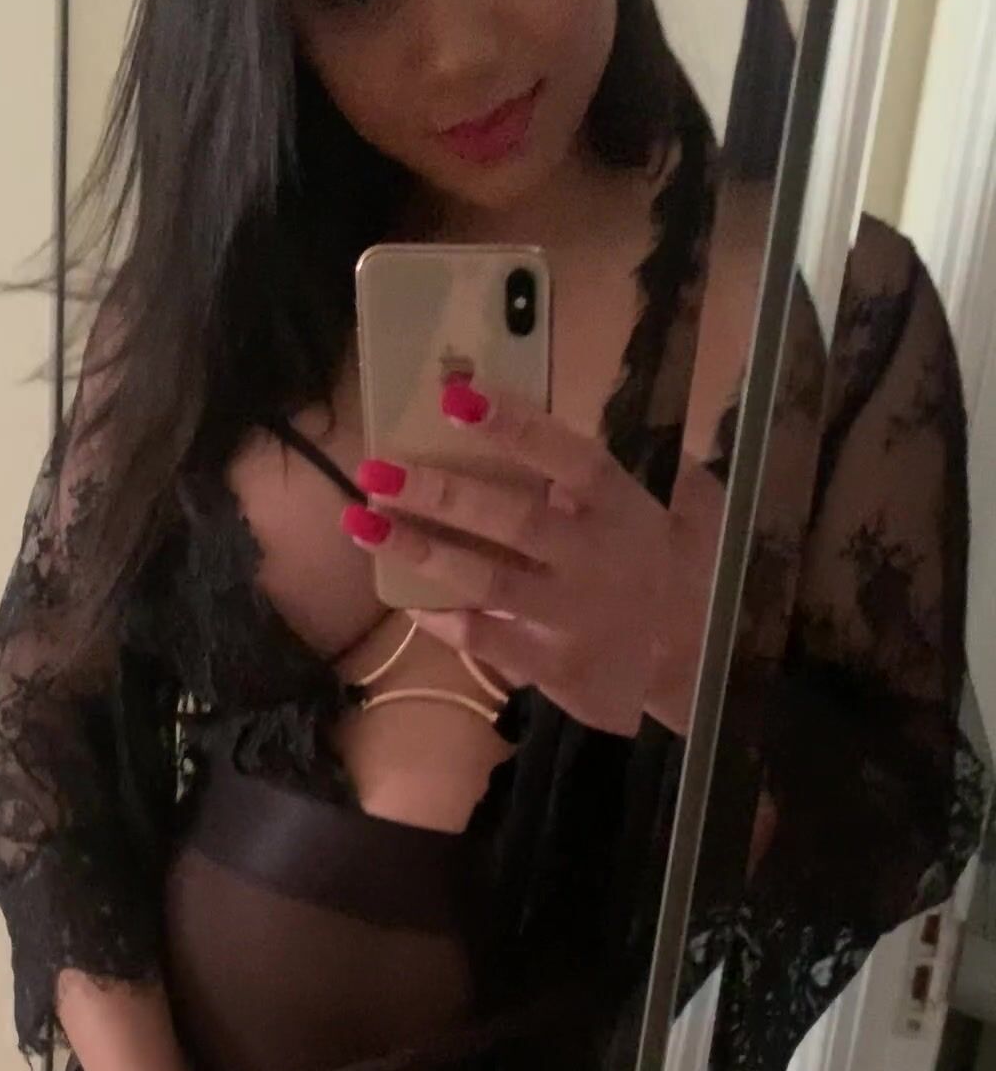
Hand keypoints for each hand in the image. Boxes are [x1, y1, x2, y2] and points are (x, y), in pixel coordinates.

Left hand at [344, 379, 722, 736]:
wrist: (707, 674)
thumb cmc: (696, 585)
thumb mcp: (702, 523)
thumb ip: (679, 479)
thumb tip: (666, 436)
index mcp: (626, 511)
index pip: (568, 457)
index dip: (514, 426)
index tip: (456, 396)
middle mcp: (593, 559)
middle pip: (511, 519)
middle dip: (440, 491)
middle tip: (376, 469)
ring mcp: (570, 615)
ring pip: (486, 579)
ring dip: (421, 550)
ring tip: (362, 525)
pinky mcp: (554, 665)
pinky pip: (489, 640)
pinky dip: (447, 621)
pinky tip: (408, 602)